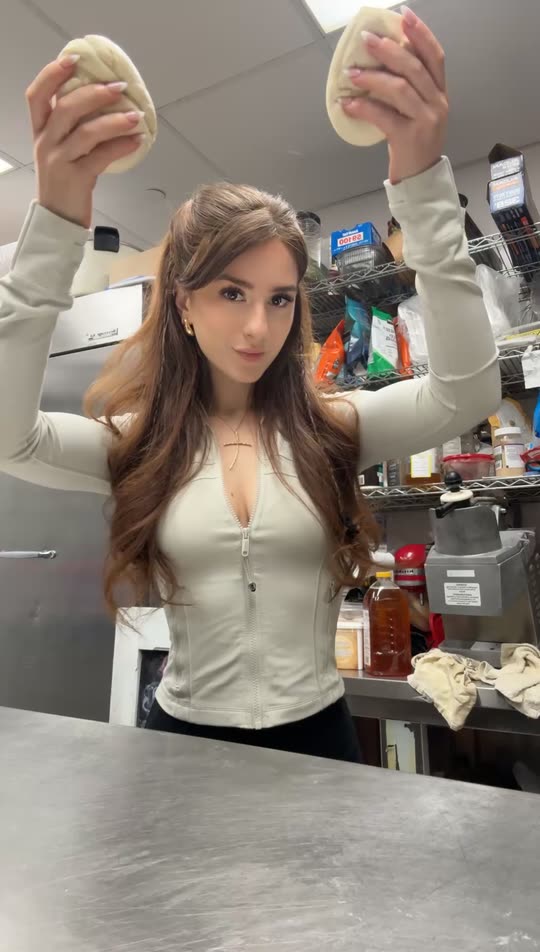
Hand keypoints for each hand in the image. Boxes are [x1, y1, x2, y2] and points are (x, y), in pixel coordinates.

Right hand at [26, 56, 143, 227]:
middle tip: (120, 87)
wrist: (58, 221)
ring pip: (86, 132)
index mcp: (40, 132)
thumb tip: (106, 104)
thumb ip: (73, 128)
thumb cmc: (65, 183)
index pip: (37, 95)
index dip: (52, 74)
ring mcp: (59, 161)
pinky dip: (121, 146)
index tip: (74, 59)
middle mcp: (45, 143)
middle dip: (94, 93)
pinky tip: (137, 141)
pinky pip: (101, 157)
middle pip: (66, 108)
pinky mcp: (76, 179)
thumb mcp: (61, 151)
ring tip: (136, 116)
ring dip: (114, 120)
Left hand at [340, 6, 447, 183]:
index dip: (420, 33)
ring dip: (372, 77)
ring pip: (399, 88)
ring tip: (351, 73)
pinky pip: (383, 116)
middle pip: (414, 67)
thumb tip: (381, 60)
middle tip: (366, 40)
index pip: (435, 56)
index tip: (403, 16)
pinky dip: (363, 107)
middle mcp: (437, 103)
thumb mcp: (417, 112)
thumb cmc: (414, 144)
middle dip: (388, 49)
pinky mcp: (409, 138)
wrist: (420, 179)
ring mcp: (425, 121)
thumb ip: (409, 88)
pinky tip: (348, 103)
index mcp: (440, 93)